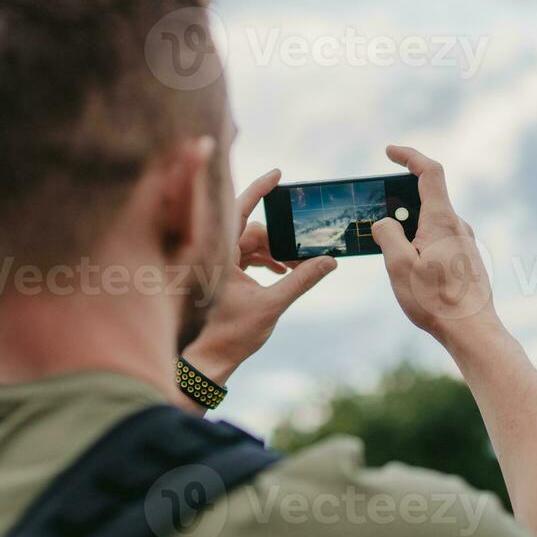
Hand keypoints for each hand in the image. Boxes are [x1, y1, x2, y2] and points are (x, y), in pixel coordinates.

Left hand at [180, 169, 336, 392]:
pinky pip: (244, 257)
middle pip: (251, 231)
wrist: (207, 362)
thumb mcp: (271, 306)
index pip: (238, 211)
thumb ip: (301, 280)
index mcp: (218, 254)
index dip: (259, 190)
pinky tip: (282, 272)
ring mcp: (215, 264)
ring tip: (296, 268)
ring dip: (274, 253)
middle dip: (279, 240)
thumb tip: (329, 261)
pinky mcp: (220, 276)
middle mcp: (213, 254)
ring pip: (249, 245)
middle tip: (304, 253)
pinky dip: (263, 261)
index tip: (278, 174)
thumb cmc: (229, 335)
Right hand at [371, 144, 496, 346]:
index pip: (429, 172)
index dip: (409, 156)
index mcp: (441, 220)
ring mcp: (464, 243)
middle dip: (399, 203)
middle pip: (426, 199)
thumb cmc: (436, 301)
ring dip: (408, 229)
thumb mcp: (399, 266)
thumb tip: (384, 223)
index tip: (390, 152)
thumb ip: (387, 235)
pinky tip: (410, 271)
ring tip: (391, 255)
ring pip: (431, 223)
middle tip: (377, 220)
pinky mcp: (465, 260)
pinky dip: (419, 244)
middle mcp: (457, 226)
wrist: (472, 331)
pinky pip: (438, 241)